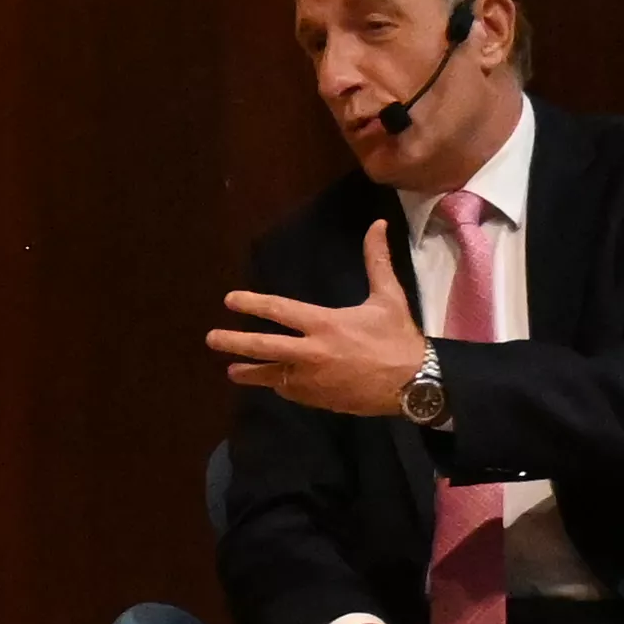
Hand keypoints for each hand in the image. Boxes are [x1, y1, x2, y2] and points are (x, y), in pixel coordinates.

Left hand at [210, 217, 432, 415]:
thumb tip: (377, 224)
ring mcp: (311, 380)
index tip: (230, 300)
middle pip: (262, 347)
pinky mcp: (316, 399)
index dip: (252, 304)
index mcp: (324, 324)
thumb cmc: (398, 339)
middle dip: (234, 342)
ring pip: (270, 375)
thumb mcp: (388, 297)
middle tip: (211, 339)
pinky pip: (290, 391)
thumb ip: (376, 261)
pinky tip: (273, 382)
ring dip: (249, 372)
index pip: (279, 310)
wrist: (412, 384)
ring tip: (231, 371)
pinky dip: (281, 384)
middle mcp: (311, 352)